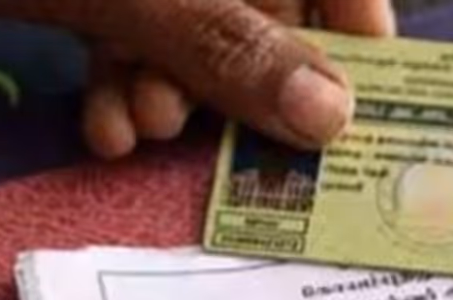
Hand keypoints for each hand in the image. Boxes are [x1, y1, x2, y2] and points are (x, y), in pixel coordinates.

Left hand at [78, 0, 394, 157]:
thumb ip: (222, 42)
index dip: (355, 30)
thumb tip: (332, 113)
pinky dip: (126, 93)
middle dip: (252, 82)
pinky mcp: (91, 1)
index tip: (361, 107)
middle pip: (268, 13)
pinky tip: (110, 130)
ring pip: (199, 37)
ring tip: (150, 124)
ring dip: (185, 96)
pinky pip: (133, 45)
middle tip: (240, 134)